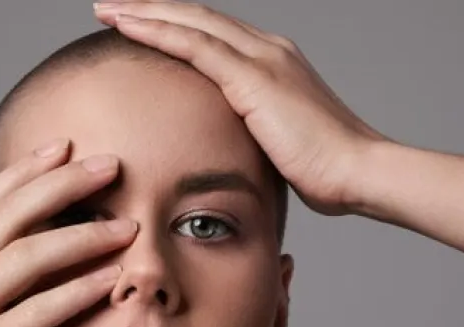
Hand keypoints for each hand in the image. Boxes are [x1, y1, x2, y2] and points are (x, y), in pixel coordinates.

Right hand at [0, 141, 136, 326]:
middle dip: (62, 182)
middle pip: (9, 215)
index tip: (63, 146)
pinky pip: (32, 314)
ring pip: (23, 256)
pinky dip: (74, 293)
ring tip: (126, 225)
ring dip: (80, 235)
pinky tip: (109, 282)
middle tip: (110, 163)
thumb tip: (22, 277)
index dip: (24, 171)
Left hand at [94, 1, 389, 215]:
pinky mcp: (252, 76)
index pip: (215, 34)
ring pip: (190, 21)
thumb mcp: (283, 147)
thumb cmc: (328, 173)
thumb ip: (257, 139)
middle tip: (110, 5)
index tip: (140, 25)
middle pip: (197, 17)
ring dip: (143, 11)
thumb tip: (235, 155)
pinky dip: (156, 30)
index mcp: (275, 63)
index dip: (176, 25)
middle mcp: (268, 49)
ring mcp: (261, 58)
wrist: (358, 172)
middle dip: (152, 8)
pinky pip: (193, 43)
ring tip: (105, 8)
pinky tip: (126, 25)